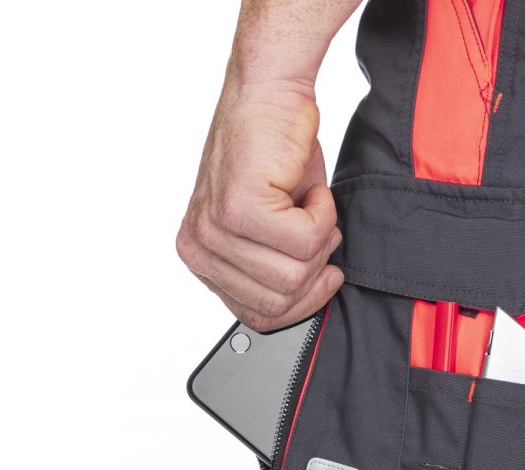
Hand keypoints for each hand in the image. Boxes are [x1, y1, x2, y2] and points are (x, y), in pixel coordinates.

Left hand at [176, 79, 343, 331]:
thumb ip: (272, 272)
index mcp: (203, 258)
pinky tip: (305, 186)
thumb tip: (301, 305)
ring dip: (321, 235)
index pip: (259, 318)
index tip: (324, 276)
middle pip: (280, 301)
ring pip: (296, 274)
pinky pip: (307, 240)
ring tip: (309, 202)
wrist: (270, 96)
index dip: (304, 302)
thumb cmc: (274, 156)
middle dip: (315, 268)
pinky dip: (324, 212)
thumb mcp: (270, 230)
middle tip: (316, 227)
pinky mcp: (240, 207)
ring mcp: (216, 229)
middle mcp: (201, 247)